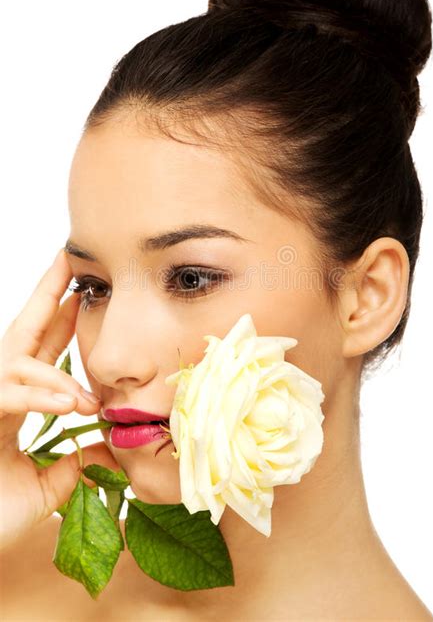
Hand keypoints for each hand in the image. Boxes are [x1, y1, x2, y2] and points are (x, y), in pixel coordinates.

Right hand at [0, 248, 118, 550]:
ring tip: (84, 367)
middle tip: (68, 260)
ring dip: (55, 363)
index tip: (82, 295)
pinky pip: (7, 394)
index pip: (39, 354)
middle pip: (20, 333)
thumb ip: (72, 466)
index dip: (60, 323)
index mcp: (12, 404)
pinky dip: (39, 394)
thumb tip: (105, 448)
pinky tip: (70, 402)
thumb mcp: (45, 490)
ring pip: (15, 360)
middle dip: (45, 294)